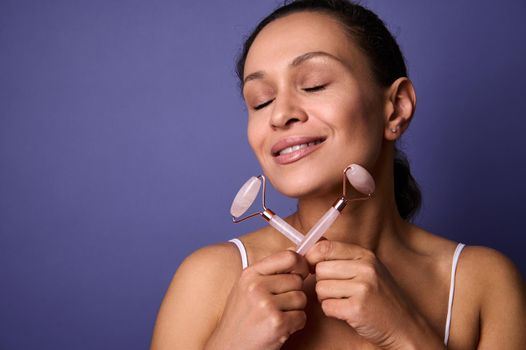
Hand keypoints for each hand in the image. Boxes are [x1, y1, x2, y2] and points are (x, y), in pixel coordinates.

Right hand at [205, 250, 308, 349]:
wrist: (229, 347)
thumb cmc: (241, 318)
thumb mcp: (247, 288)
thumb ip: (269, 271)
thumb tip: (296, 254)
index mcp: (250, 274)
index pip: (288, 256)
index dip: (301, 264)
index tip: (301, 272)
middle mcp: (256, 286)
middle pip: (297, 280)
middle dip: (293, 293)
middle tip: (278, 305)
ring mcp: (266, 305)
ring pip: (301, 298)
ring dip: (294, 310)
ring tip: (276, 316)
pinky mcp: (276, 323)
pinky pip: (301, 317)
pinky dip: (295, 325)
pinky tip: (279, 328)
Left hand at [305, 240, 442, 348]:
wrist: (405, 326)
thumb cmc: (381, 297)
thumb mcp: (367, 268)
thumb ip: (342, 256)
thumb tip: (313, 245)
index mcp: (365, 255)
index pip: (325, 247)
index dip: (312, 257)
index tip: (312, 266)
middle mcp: (365, 268)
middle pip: (320, 269)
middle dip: (322, 281)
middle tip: (336, 290)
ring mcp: (363, 288)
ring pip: (320, 288)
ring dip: (326, 298)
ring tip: (344, 301)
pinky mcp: (357, 308)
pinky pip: (326, 307)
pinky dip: (332, 312)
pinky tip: (346, 312)